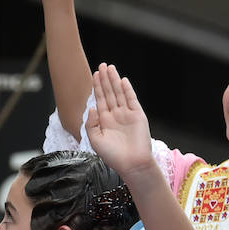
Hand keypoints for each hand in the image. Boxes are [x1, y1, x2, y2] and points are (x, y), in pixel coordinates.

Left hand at [84, 64, 154, 178]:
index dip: (97, 87)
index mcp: (105, 120)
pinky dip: (127, 90)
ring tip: (110, 68)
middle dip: (105, 79)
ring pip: (119, 93)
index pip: (100, 99)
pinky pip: (132, 100)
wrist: (132, 164)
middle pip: (109, 93)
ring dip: (114, 80)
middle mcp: (116, 115)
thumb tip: (92, 107)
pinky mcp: (138, 116)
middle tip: (101, 65)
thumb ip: (91, 123)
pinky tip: (122, 80)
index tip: (94, 74)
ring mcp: (127, 114)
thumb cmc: (113, 156)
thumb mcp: (95, 140)